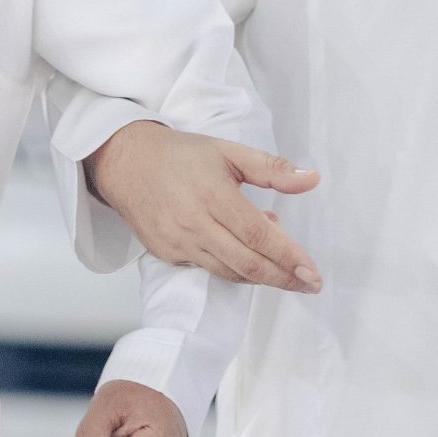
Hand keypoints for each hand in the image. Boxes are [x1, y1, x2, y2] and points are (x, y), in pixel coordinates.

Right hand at [86, 121, 321, 291]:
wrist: (125, 163)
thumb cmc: (178, 156)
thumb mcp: (228, 151)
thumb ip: (272, 168)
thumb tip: (312, 180)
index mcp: (213, 194)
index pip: (258, 234)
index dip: (288, 256)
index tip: (312, 273)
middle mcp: (194, 223)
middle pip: (246, 263)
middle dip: (283, 278)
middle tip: (309, 285)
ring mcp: (178, 243)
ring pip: (228, 272)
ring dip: (260, 277)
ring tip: (285, 273)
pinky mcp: (166, 254)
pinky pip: (207, 269)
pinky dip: (233, 268)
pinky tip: (247, 255)